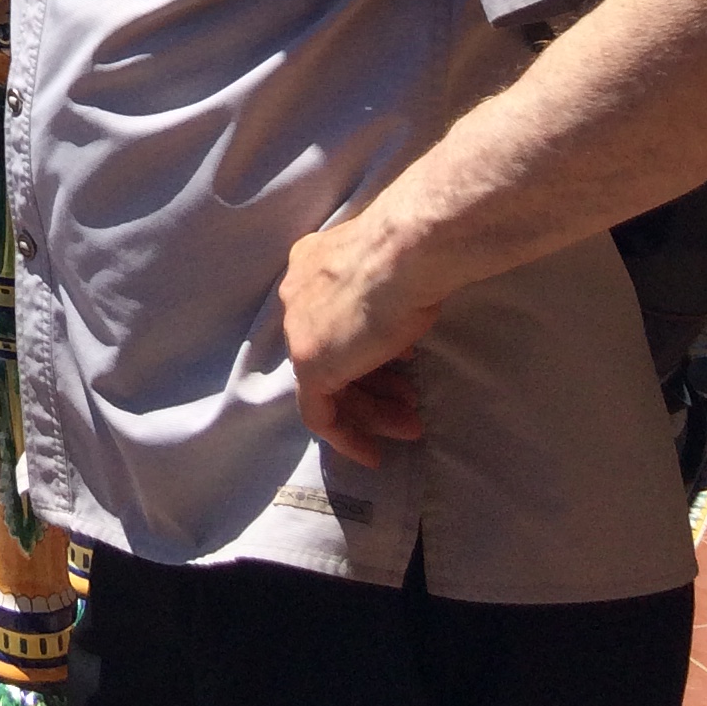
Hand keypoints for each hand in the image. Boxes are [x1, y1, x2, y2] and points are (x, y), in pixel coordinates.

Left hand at [278, 213, 440, 466]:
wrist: (404, 252)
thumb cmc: (410, 258)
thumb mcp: (389, 280)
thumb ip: (379, 304)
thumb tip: (394, 340)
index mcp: (311, 266)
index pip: (332, 322)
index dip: (364, 352)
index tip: (396, 374)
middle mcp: (295, 295)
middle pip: (332, 353)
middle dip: (373, 387)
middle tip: (409, 408)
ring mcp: (299, 330)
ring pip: (330, 385)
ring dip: (372, 411)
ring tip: (410, 425)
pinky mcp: (310, 364)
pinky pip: (318, 414)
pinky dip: (345, 436)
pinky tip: (372, 453)